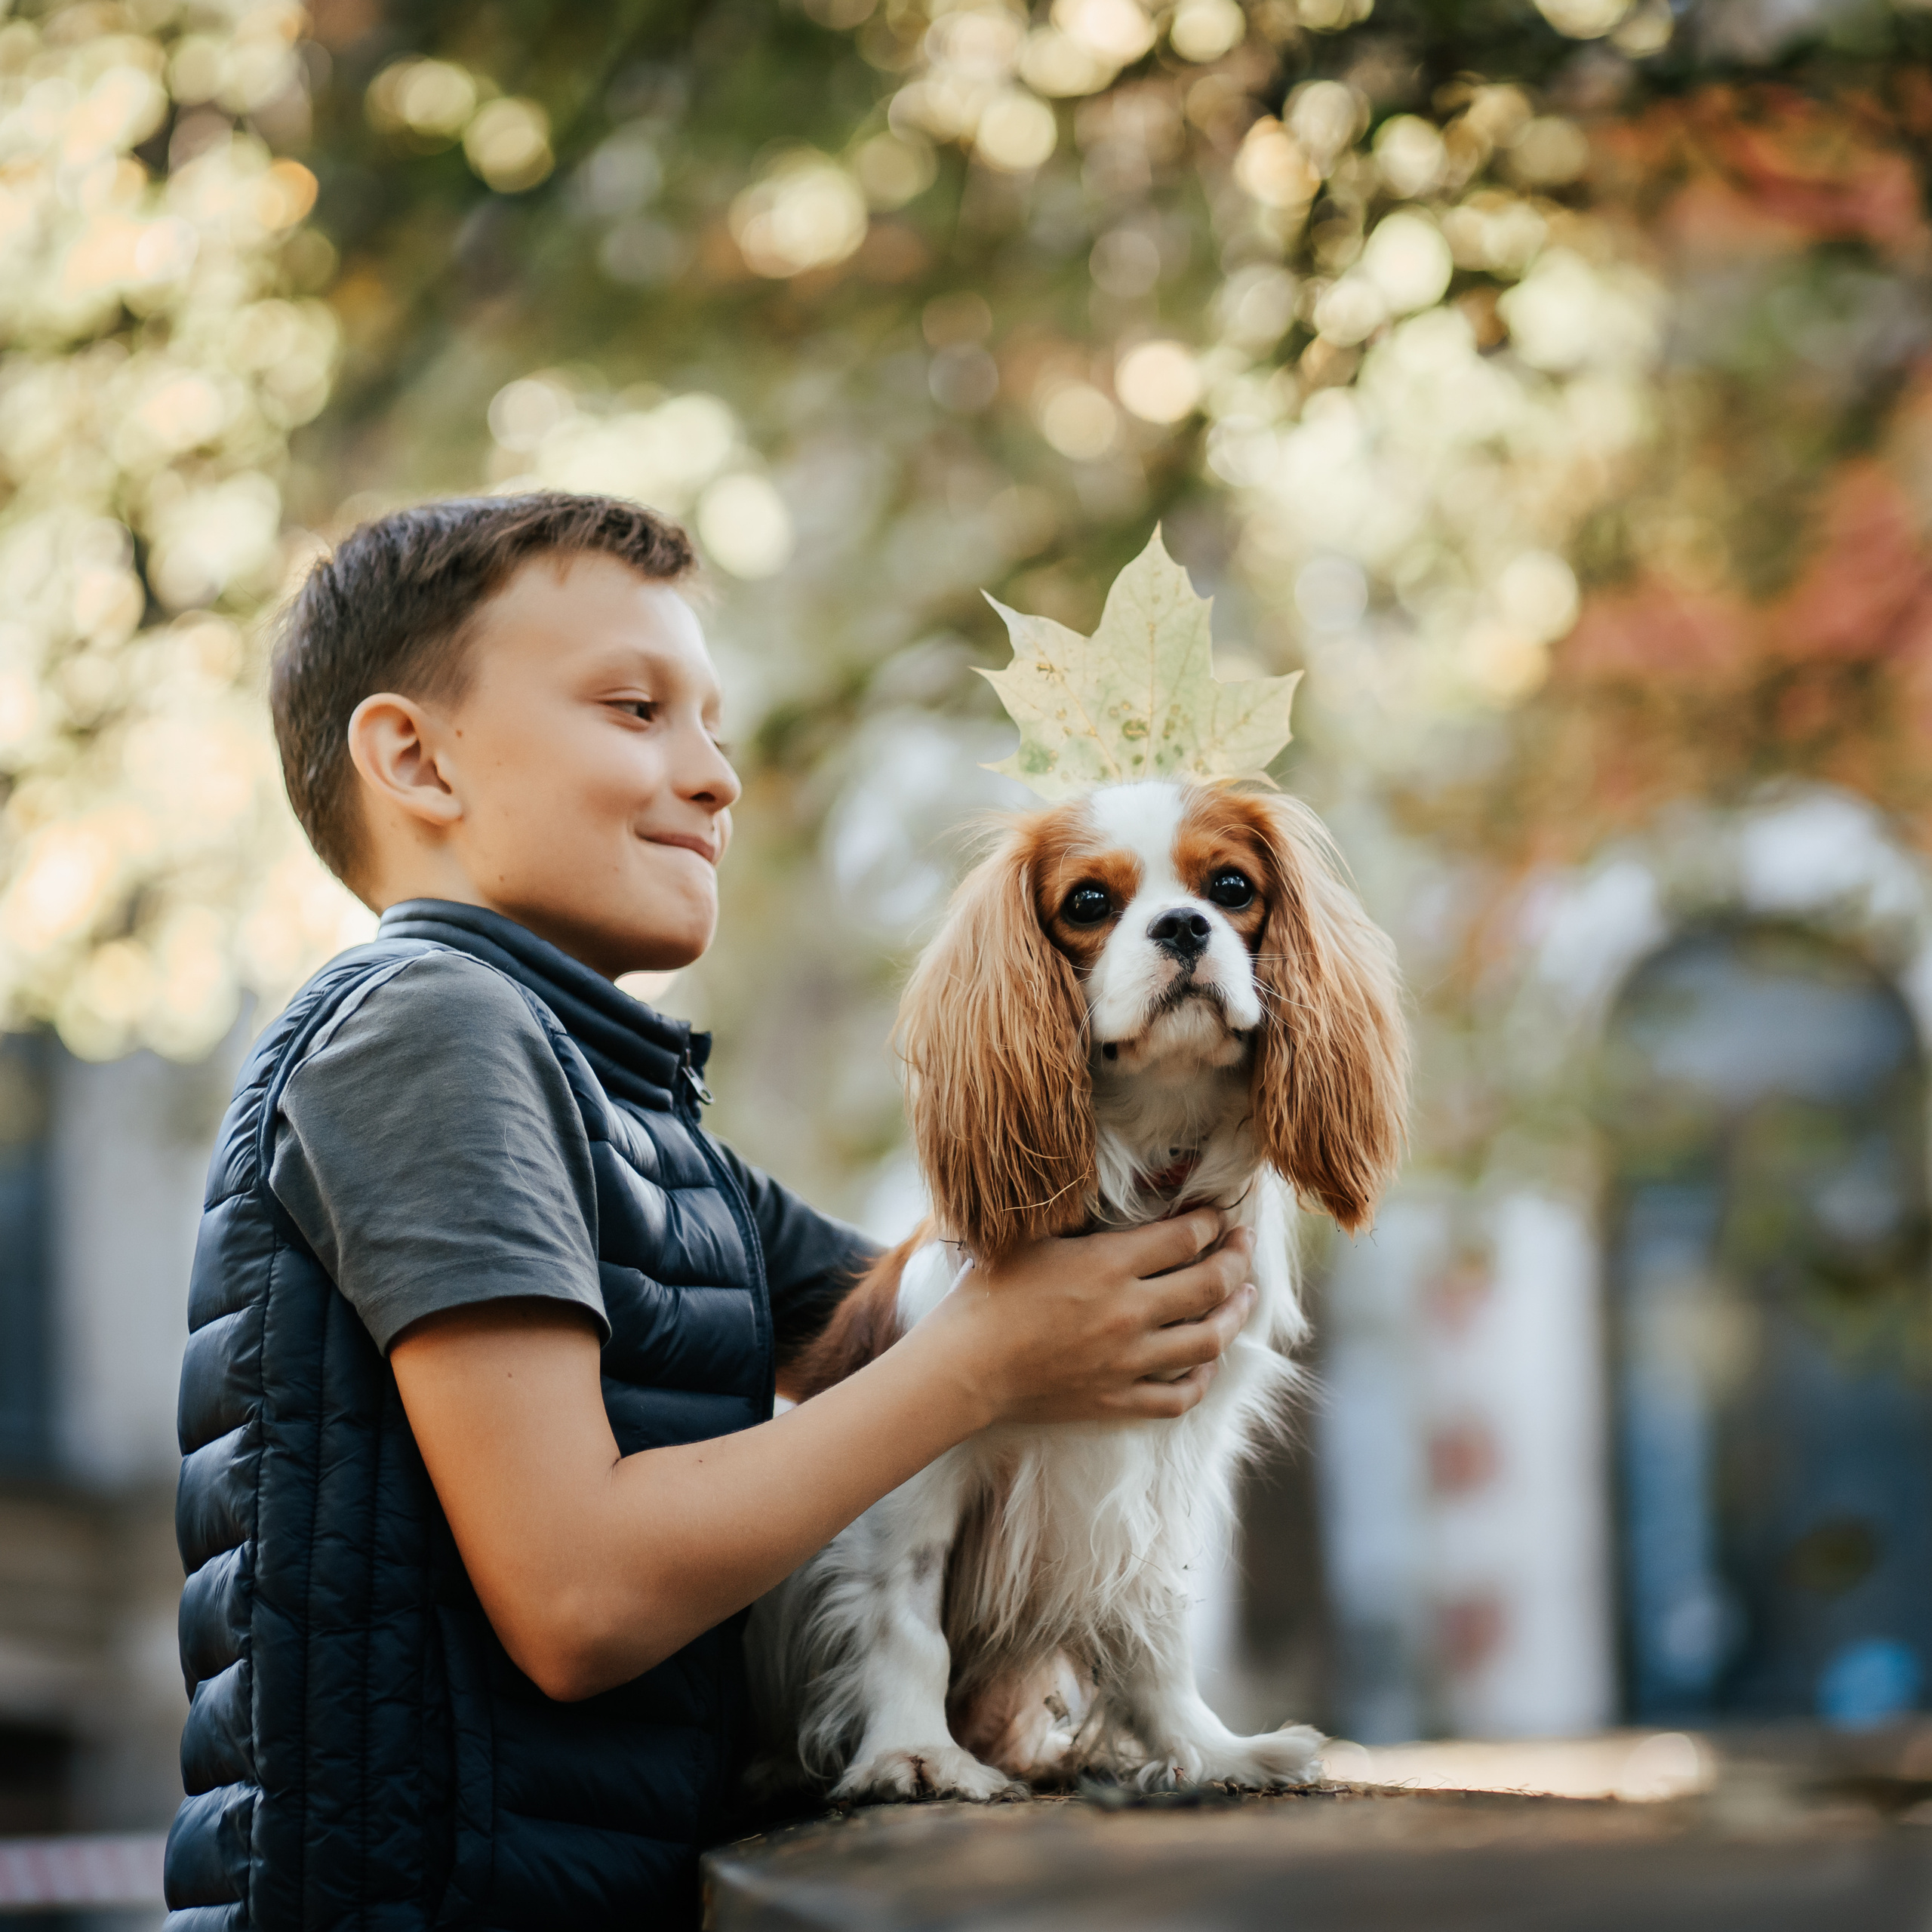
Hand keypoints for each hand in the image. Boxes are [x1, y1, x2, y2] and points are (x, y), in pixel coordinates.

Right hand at [921, 1211, 1257, 1429]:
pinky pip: (1180, 1396)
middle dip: (1237, 1259)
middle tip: (1244, 1245)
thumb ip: (1078, 1216)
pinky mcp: (1117, 1401)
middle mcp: (1128, 1313)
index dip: (1212, 1221)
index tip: (1219, 1214)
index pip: (1186, 1237)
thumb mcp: (1030, 1238)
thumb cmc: (986, 1294)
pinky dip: (1203, 1378)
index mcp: (1108, 1265)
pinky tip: (1207, 1361)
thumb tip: (1114, 1192)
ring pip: (1209, 1341)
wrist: (962, 1368)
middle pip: (1211, 1284)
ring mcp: (1127, 1362)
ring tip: (1246, 1297)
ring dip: (1236, 1315)